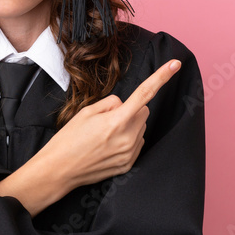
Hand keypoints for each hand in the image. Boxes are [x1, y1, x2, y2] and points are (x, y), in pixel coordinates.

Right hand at [37, 59, 181, 193]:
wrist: (59, 170)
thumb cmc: (69, 139)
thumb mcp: (86, 112)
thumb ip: (111, 103)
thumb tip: (124, 105)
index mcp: (117, 121)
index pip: (145, 93)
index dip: (161, 77)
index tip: (175, 64)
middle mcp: (128, 138)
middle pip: (143, 112)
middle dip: (130, 110)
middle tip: (107, 119)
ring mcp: (129, 153)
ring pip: (140, 128)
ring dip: (128, 126)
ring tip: (104, 135)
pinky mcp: (128, 165)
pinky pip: (137, 144)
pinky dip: (127, 140)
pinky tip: (107, 146)